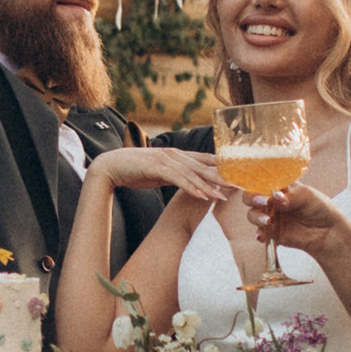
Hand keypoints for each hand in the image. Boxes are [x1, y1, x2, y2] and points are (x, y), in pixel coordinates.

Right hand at [93, 146, 224, 206]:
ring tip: (223, 197)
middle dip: (222, 177)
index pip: (204, 160)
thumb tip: (188, 183)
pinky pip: (178, 179)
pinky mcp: (156, 167)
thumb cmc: (134, 171)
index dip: (222, 168)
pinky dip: (191, 187)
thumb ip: (175, 176)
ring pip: (193, 173)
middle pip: (203, 166)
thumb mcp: (159, 173)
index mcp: (176, 155)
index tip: (237, 178)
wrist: (110, 166)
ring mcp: (165, 159)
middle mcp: (174, 154)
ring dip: (209, 186)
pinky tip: (202, 196)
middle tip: (239, 186)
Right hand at [246, 181, 347, 262]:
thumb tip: (275, 196)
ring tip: (268, 221)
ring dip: (256, 217)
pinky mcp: (273, 233)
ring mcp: (271, 217)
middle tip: (263, 202)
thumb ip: (290, 197)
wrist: (329, 232)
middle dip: (253, 198)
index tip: (261, 186)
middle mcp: (272, 201)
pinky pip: (261, 233)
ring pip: (253, 215)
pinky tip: (262, 236)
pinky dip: (259, 234)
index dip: (256, 181)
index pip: (261, 180)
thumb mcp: (307, 196)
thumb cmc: (321, 208)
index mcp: (280, 187)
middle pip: (251, 197)